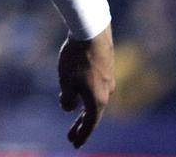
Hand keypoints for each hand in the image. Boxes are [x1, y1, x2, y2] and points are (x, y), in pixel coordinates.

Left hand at [58, 25, 114, 148]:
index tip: (74, 145)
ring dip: (85, 109)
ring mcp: (109, 80)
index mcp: (97, 100)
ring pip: (96, 99)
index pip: (90, 124)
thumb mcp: (66, 80)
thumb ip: (67, 98)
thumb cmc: (76, 57)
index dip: (81, 135)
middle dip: (82, 126)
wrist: (92, 31)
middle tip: (71, 137)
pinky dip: (88, 95)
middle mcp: (107, 93)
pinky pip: (97, 87)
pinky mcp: (107, 68)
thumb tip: (69, 108)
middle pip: (94, 114)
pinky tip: (81, 92)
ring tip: (74, 115)